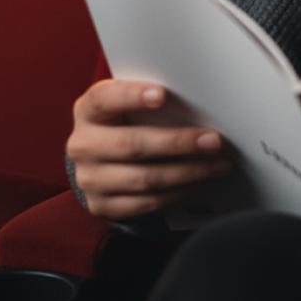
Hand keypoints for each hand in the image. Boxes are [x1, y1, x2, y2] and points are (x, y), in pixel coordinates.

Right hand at [66, 79, 234, 219]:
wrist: (99, 157)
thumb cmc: (125, 120)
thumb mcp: (128, 103)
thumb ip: (151, 99)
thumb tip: (197, 98)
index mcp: (88, 110)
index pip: (104, 100)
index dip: (132, 96)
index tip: (163, 95)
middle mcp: (83, 145)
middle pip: (132, 145)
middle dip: (178, 143)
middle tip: (214, 141)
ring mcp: (90, 179)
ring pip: (143, 179)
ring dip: (187, 172)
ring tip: (217, 164)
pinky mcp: (102, 205)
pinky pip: (146, 203)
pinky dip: (178, 192)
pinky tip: (199, 181)